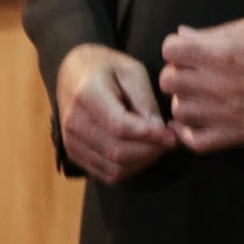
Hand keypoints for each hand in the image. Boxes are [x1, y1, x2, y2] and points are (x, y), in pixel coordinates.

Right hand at [57, 43, 176, 184]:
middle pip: (117, 152)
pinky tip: (142, 153)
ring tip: (158, 146)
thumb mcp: (132, 71)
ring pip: (114, 168)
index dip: (150, 136)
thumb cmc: (108, 68)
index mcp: (87, 94)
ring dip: (143, 162)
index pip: (120, 126)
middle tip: (170, 142)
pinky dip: (131, 169)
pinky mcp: (74, 154)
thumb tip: (160, 132)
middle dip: (151, 152)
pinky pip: (107, 175)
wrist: (74, 73)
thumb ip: (145, 102)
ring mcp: (70, 141)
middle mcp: (74, 122)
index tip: (172, 136)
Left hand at [159, 16, 243, 152]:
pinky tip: (197, 121)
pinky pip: (194, 141)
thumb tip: (183, 34)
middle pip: (168, 80)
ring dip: (185, 101)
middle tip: (193, 73)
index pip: (170, 50)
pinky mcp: (234, 136)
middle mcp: (219, 84)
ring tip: (201, 96)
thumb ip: (215, 32)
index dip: (175, 47)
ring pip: (178, 111)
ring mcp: (225, 113)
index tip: (186, 51)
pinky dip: (189, 133)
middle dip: (178, 72)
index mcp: (222, 53)